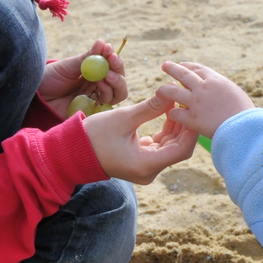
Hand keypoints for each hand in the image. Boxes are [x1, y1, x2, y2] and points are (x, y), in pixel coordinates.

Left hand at [39, 39, 126, 117]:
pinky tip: (95, 91)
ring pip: (117, 95)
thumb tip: (102, 42)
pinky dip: (105, 98)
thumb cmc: (50, 78)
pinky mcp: (90, 113)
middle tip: (109, 69)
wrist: (35, 96)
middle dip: (118, 74)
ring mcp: (95, 100)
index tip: (110, 54)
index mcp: (95, 73)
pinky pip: (106, 109)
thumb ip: (87, 57)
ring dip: (113, 85)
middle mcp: (98, 87)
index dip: (116, 61)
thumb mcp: (68, 66)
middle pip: (120, 82)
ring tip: (100, 79)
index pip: (114, 68)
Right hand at [82, 93, 197, 183]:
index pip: (182, 149)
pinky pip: (159, 145)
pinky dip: (164, 130)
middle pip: (178, 148)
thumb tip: (171, 92)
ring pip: (170, 146)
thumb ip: (150, 107)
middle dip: (184, 124)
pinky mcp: (140, 160)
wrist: (70, 152)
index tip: (192, 107)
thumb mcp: (123, 118)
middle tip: (186, 101)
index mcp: (146, 165)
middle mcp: (148, 170)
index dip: (191, 128)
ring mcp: (145, 167)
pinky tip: (165, 110)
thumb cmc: (94, 136)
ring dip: (174, 125)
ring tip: (176, 101)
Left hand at [156, 61, 254, 138]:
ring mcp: (196, 102)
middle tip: (164, 65)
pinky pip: (176, 112)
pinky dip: (172, 112)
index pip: (197, 69)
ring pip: (173, 91)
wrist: (245, 127)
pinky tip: (170, 113)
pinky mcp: (192, 118)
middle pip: (183, 74)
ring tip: (158, 90)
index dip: (187, 66)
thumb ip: (222, 89)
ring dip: (164, 90)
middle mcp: (203, 88)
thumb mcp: (234, 93)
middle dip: (172, 68)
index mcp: (215, 80)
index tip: (181, 65)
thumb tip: (219, 90)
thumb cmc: (244, 112)